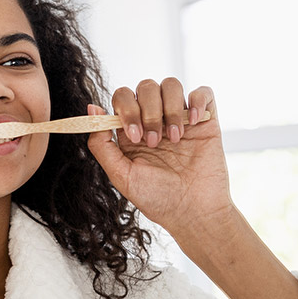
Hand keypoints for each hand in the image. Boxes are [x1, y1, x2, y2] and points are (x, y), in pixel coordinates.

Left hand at [86, 77, 234, 237]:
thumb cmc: (158, 199)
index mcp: (133, 131)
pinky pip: (203, 92)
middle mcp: (156, 120)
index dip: (126, 108)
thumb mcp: (122, 175)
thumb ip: (101, 145)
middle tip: (155, 142)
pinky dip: (198, 100)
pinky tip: (195, 123)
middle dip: (149, 112)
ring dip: (170, 109)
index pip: (123, 97)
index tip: (134, 136)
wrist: (194, 213)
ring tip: (175, 139)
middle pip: (146, 87)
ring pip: (171, 84)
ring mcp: (181, 119)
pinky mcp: (206, 121)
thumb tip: (91, 110)